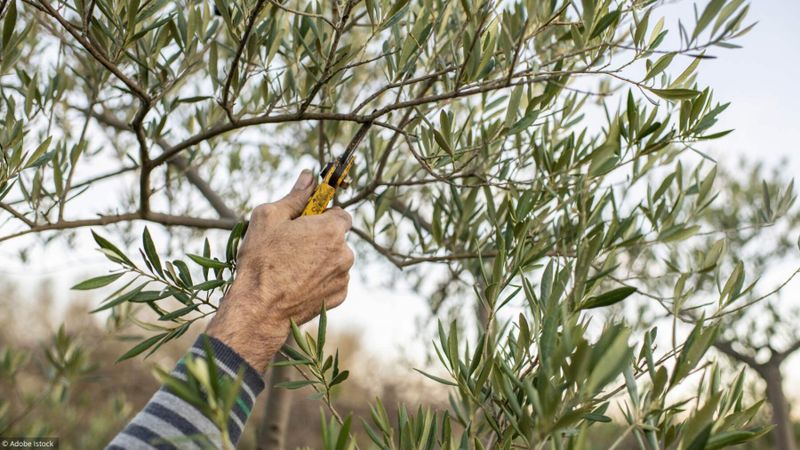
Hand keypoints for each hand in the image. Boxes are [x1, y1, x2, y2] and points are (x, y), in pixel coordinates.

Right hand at [206, 170, 353, 370]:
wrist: (259, 309)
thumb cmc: (261, 260)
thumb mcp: (270, 218)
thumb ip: (295, 196)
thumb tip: (308, 177)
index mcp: (332, 229)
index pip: (341, 213)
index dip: (323, 216)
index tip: (306, 222)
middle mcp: (345, 253)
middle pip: (338, 238)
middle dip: (320, 239)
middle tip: (293, 246)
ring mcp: (343, 277)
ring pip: (335, 260)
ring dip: (320, 260)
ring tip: (292, 268)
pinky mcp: (338, 297)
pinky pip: (333, 281)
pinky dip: (320, 280)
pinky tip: (298, 284)